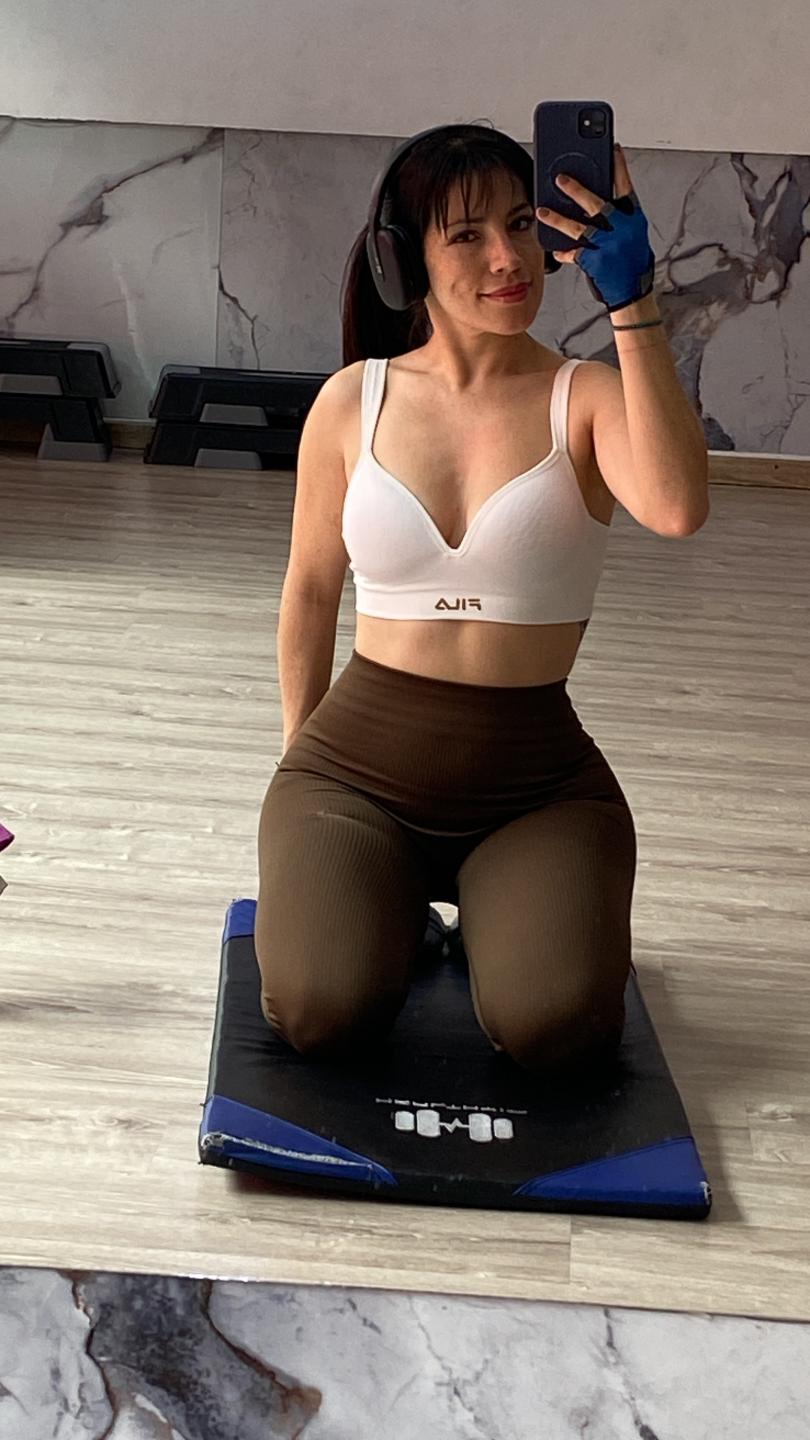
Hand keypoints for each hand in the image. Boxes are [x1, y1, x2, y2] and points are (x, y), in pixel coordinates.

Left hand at [536, 144, 655, 312]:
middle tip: (560, 179)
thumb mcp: (632, 234)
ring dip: (558, 219)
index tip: (613, 148)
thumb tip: (595, 199)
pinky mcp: (596, 263)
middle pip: (597, 204)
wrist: (634, 293)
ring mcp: (609, 246)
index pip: (625, 187)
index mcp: (634, 218)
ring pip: (579, 228)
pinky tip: (555, 250)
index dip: (619, 167)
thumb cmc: (632, 261)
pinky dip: (564, 251)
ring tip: (541, 211)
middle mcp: (622, 230)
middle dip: (576, 190)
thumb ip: (617, 216)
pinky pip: (575, 253)